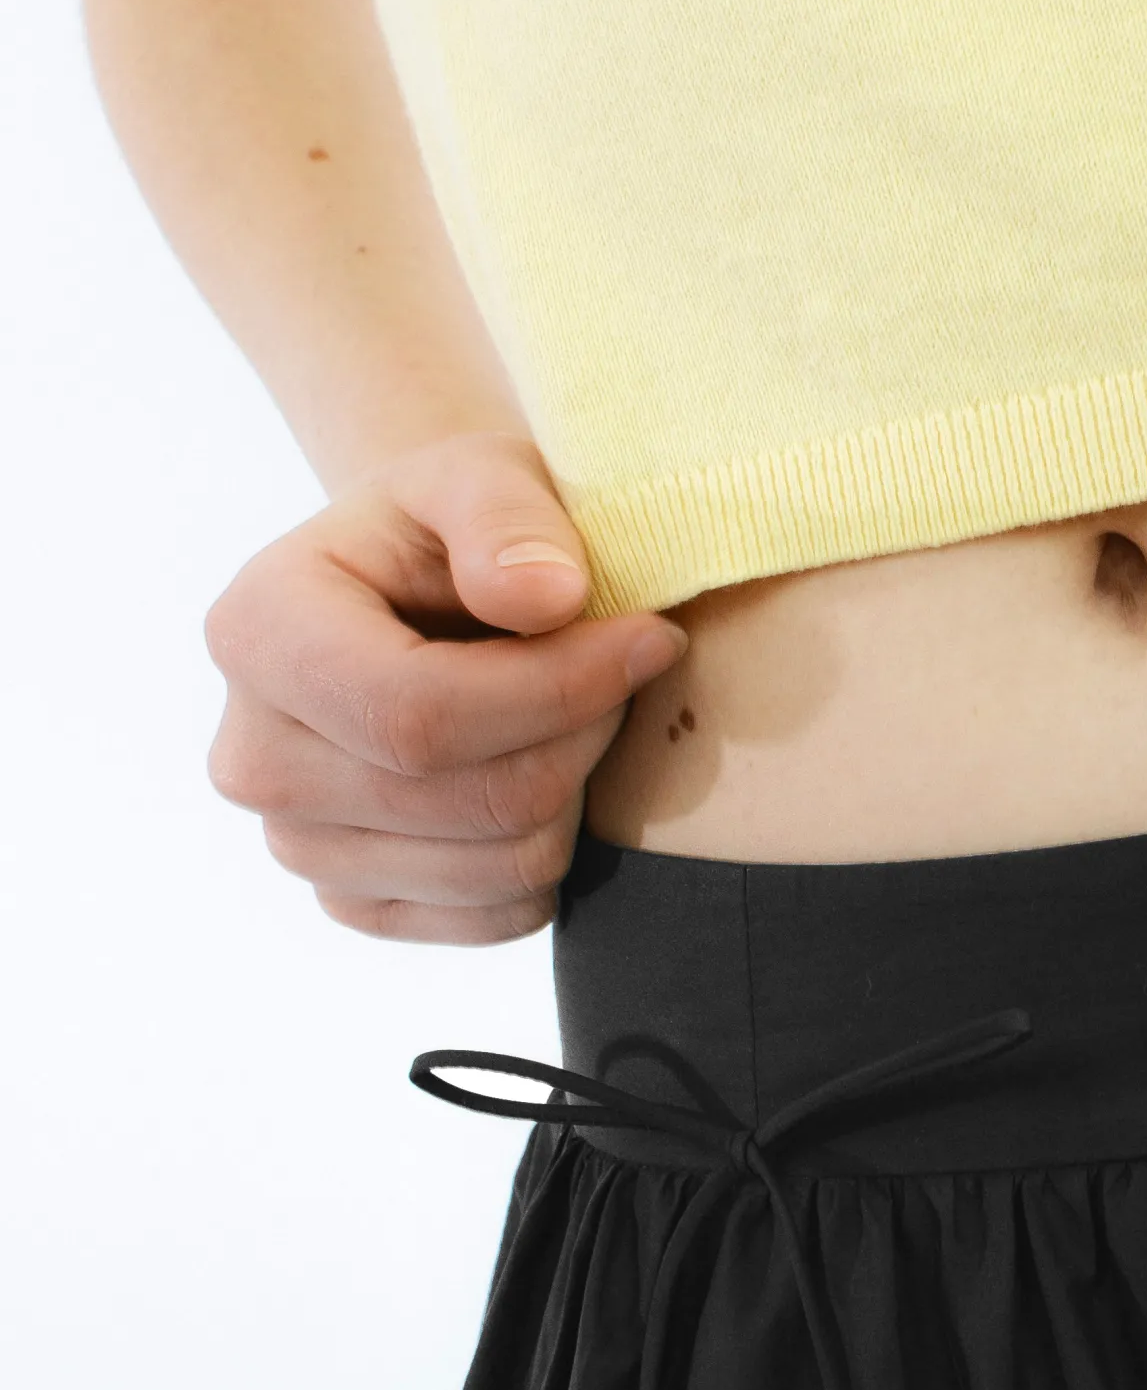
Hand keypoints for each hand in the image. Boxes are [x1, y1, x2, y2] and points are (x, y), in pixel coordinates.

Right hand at [204, 431, 686, 940]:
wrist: (425, 589)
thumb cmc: (458, 527)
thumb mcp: (482, 473)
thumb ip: (509, 516)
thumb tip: (547, 600)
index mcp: (259, 632)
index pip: (419, 713)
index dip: (561, 689)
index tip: (651, 637)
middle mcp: (251, 756)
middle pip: (468, 800)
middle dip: (581, 734)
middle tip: (623, 667)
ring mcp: (295, 844)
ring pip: (496, 866)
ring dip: (576, 790)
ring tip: (578, 712)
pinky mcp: (353, 901)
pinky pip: (498, 916)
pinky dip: (552, 854)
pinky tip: (545, 772)